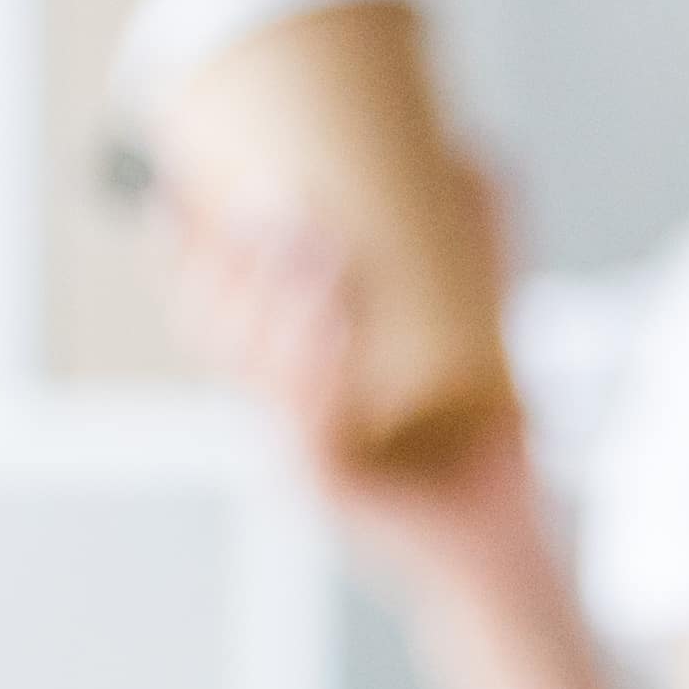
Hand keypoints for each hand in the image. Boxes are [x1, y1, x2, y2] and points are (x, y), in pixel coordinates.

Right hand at [165, 172, 550, 611]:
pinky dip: (319, 369)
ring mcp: (296, 449)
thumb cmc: (479, 435)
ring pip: (259, 370)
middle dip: (230, 262)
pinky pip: (310, 426)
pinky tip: (334, 323)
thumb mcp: (476, 326)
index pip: (208, 298)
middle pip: (216, 328)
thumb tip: (477, 151)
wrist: (506, 538)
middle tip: (270, 204)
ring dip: (276, 301)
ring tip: (311, 243)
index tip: (182, 180)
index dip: (184, 245)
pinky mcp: (333, 491)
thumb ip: (474, 245)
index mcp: (284, 366)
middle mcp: (275, 407)